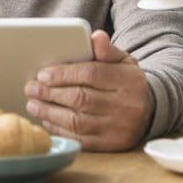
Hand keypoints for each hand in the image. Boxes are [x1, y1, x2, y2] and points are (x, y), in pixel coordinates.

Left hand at [23, 30, 153, 151]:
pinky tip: (47, 121)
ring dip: (50, 113)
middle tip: (31, 88)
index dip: (64, 74)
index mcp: (128, 80)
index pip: (92, 74)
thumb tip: (96, 36)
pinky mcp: (112, 145)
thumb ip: (106, 50)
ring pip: (78, 122)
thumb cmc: (127, 81)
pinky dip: (60, 131)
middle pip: (81, 99)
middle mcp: (126, 106)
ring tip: (33, 104)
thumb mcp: (123, 60)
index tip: (42, 74)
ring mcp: (119, 128)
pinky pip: (81, 140)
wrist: (151, 110)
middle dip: (51, 94)